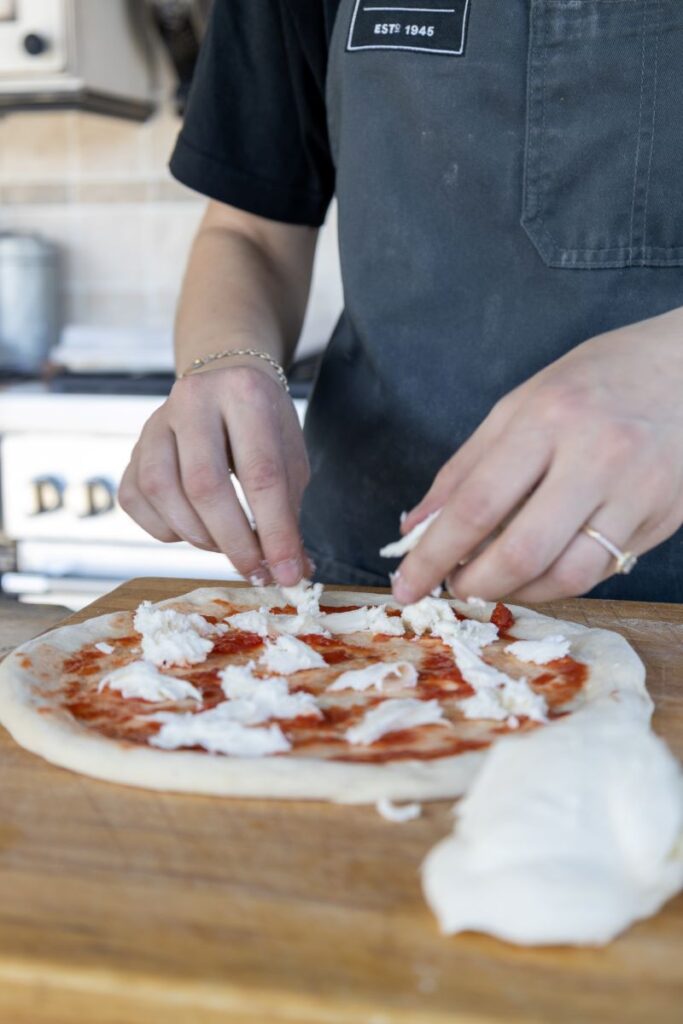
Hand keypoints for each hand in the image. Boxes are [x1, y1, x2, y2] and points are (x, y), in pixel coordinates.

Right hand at [119, 363, 310, 585]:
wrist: (223, 381)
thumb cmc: (263, 427)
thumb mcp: (289, 459)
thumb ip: (289, 513)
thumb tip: (290, 571)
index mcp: (244, 394)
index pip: (260, 474)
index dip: (275, 532)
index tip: (287, 574)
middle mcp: (193, 400)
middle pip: (204, 485)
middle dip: (233, 541)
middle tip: (255, 571)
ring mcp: (155, 424)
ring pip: (163, 492)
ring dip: (198, 536)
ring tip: (226, 544)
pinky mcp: (132, 449)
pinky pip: (137, 501)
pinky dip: (166, 529)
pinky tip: (193, 528)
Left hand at [392, 306, 682, 603]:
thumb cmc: (597, 379)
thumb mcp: (520, 404)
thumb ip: (465, 468)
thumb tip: (416, 526)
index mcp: (548, 419)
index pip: (477, 504)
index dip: (434, 555)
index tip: (407, 584)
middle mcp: (596, 456)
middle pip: (523, 551)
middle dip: (476, 584)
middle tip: (454, 588)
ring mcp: (637, 491)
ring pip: (568, 576)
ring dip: (520, 593)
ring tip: (495, 582)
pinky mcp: (664, 518)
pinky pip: (603, 570)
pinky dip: (560, 582)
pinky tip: (540, 571)